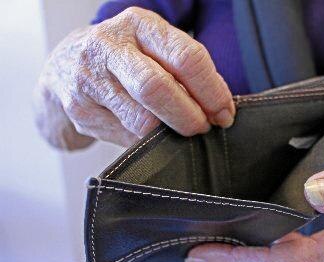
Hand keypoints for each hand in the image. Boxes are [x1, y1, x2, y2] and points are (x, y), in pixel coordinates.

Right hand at [34, 7, 233, 148]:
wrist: (64, 67)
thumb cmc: (125, 60)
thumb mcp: (154, 50)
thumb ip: (186, 73)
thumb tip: (221, 109)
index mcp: (140, 25)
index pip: (186, 57)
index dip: (212, 91)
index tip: (225, 113)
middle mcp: (110, 46)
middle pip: (158, 88)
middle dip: (189, 116)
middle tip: (203, 128)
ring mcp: (89, 77)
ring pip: (141, 119)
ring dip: (169, 133)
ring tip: (177, 132)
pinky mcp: (79, 109)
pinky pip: (125, 136)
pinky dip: (146, 142)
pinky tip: (150, 135)